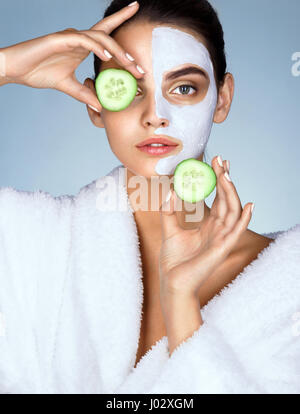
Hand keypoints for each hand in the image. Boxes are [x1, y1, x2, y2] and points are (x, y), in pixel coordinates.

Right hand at [0, 2, 142, 108]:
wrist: (16, 70)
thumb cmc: (38, 72)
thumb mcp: (68, 87)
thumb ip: (85, 95)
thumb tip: (101, 106)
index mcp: (82, 46)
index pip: (105, 33)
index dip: (120, 20)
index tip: (136, 12)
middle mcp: (78, 38)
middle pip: (108, 36)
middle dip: (126, 52)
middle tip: (140, 68)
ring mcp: (70, 37)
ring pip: (99, 37)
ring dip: (116, 51)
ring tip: (130, 64)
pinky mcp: (59, 39)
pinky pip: (83, 40)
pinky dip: (97, 46)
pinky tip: (107, 55)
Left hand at [159, 155, 253, 300]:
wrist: (171, 281)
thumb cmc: (173, 261)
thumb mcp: (169, 230)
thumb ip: (170, 211)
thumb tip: (171, 191)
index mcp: (209, 226)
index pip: (218, 199)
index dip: (219, 180)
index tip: (217, 162)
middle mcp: (218, 230)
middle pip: (227, 200)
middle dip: (225, 180)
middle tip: (221, 160)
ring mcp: (222, 239)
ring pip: (232, 211)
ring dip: (231, 192)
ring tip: (227, 174)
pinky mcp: (222, 249)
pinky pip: (236, 232)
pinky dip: (244, 219)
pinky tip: (249, 204)